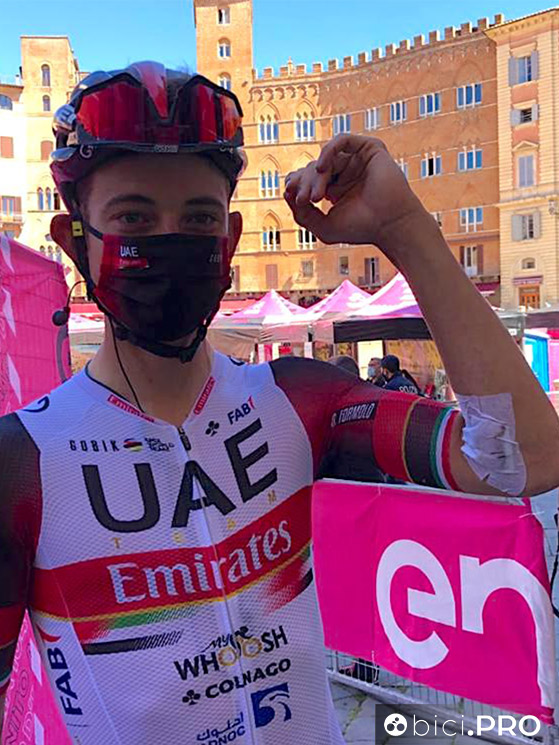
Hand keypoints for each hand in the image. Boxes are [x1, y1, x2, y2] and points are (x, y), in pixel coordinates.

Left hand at [284, 135, 426, 246]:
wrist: (390, 225)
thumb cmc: (361, 229)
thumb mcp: (323, 227)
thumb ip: (302, 214)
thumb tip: (286, 192)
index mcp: (335, 189)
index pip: (308, 179)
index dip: (297, 185)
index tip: (297, 200)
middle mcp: (345, 173)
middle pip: (312, 169)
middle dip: (305, 184)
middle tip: (306, 201)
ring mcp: (357, 161)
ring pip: (325, 159)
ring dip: (316, 176)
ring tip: (317, 197)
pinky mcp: (369, 149)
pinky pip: (342, 140)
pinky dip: (328, 150)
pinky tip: (322, 168)